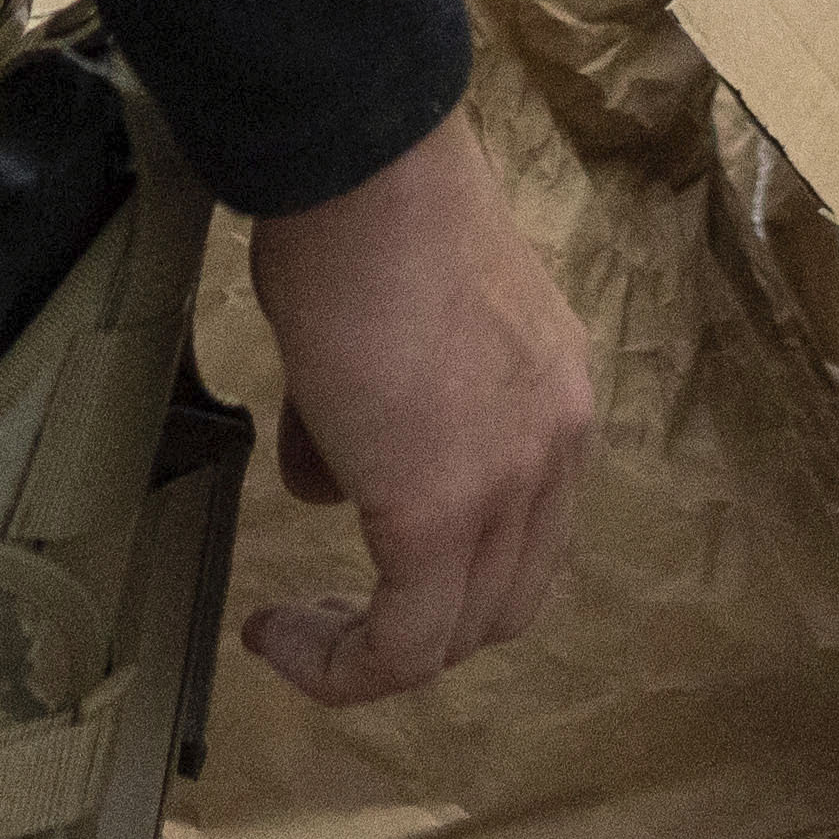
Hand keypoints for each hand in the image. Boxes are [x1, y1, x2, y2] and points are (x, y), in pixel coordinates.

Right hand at [237, 114, 592, 706]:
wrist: (363, 175)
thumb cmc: (360, 219)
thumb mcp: (385, 333)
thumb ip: (371, 418)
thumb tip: (327, 476)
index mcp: (556, 393)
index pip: (528, 527)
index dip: (450, 567)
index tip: (364, 560)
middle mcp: (559, 444)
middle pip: (508, 595)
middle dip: (421, 622)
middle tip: (336, 613)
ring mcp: (513, 482)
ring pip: (461, 629)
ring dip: (375, 649)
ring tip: (300, 631)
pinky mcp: (443, 514)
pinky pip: (404, 643)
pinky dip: (342, 664)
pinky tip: (279, 639)